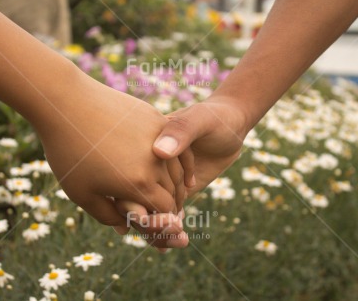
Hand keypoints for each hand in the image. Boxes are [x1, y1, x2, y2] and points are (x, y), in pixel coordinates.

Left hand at [34, 76, 185, 230]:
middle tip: (164, 211)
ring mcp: (158, 137)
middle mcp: (155, 163)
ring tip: (169, 192)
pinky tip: (174, 167)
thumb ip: (108, 216)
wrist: (66, 103)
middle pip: (173, 192)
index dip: (163, 221)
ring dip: (176, 185)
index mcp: (138, 185)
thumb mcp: (82, 194)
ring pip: (177, 169)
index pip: (164, 211)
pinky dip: (179, 160)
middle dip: (171, 205)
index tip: (157, 222)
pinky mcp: (156, 118)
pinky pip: (176, 144)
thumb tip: (127, 228)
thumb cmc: (69, 152)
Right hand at [112, 95, 247, 249]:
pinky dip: (169, 228)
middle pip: (134, 201)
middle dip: (147, 223)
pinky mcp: (175, 191)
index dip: (129, 201)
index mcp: (140, 147)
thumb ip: (181, 131)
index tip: (141, 218)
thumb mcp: (200, 119)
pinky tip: (178, 239)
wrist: (232, 127)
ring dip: (159, 230)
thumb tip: (160, 151)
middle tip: (168, 232)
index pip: (126, 179)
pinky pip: (166, 212)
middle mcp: (144, 167)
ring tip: (178, 240)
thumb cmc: (215, 118)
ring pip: (150, 211)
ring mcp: (159, 181)